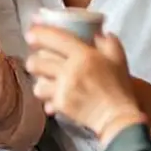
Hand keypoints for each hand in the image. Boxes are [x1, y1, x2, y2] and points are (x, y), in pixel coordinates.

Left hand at [25, 24, 145, 143]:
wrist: (117, 117)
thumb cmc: (119, 87)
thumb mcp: (118, 59)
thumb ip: (108, 42)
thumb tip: (98, 33)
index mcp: (84, 55)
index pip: (55, 38)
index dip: (39, 33)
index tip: (31, 33)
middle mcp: (69, 70)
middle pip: (37, 61)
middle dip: (34, 60)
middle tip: (38, 60)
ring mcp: (63, 88)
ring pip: (37, 81)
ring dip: (39, 80)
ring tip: (44, 79)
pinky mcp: (61, 104)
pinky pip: (44, 98)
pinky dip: (46, 97)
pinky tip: (52, 97)